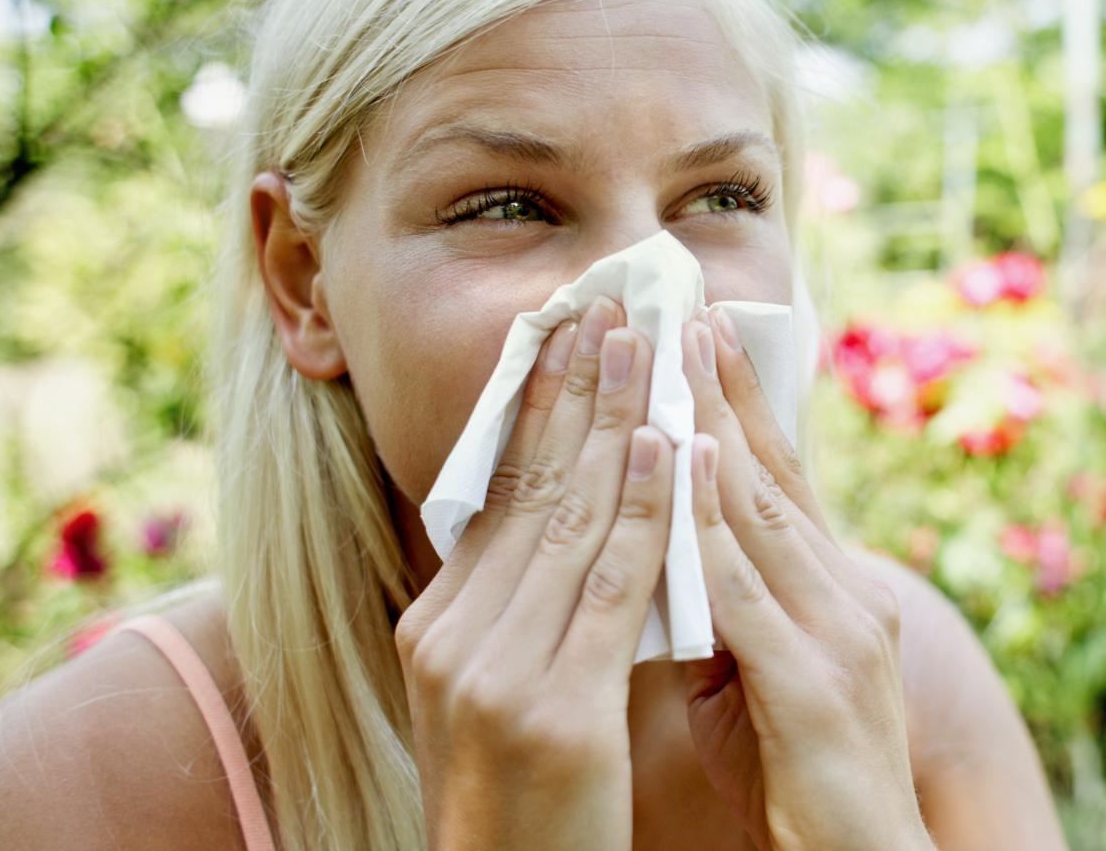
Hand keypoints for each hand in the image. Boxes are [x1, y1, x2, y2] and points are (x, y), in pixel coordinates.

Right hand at [392, 297, 674, 849]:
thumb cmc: (523, 801)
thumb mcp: (497, 692)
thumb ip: (519, 610)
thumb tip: (557, 523)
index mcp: (438, 626)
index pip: (497, 493)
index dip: (536, 408)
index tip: (567, 333)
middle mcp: (453, 636)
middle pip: (528, 487)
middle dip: (574, 390)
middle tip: (610, 304)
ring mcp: (496, 672)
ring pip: (569, 520)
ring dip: (613, 421)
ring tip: (644, 344)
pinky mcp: (552, 711)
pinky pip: (610, 588)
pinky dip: (644, 511)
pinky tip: (667, 447)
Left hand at [678, 312, 934, 850]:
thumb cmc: (805, 781)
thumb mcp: (760, 681)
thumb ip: (725, 614)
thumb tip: (666, 559)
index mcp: (838, 593)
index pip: (783, 483)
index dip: (741, 410)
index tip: (701, 339)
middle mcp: (849, 595)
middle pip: (776, 475)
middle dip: (724, 391)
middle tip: (683, 313)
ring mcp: (840, 633)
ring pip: (762, 511)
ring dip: (711, 429)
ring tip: (672, 357)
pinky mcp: (815, 682)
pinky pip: (746, 587)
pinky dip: (708, 522)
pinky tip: (679, 468)